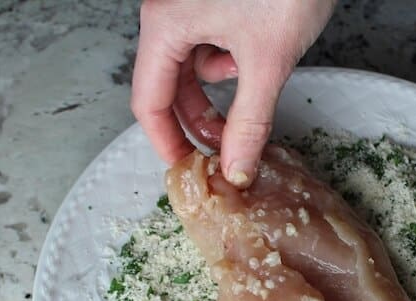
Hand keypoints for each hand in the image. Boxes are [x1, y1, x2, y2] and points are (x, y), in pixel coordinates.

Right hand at [132, 0, 334, 184]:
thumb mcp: (267, 62)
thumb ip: (249, 122)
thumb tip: (236, 167)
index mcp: (166, 25)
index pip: (149, 101)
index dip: (166, 142)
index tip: (186, 169)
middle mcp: (171, 14)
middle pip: (169, 87)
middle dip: (198, 122)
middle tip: (225, 153)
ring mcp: (193, 7)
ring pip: (194, 70)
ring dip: (219, 96)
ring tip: (249, 96)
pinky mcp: (217, 4)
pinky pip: (213, 49)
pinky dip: (232, 67)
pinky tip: (255, 62)